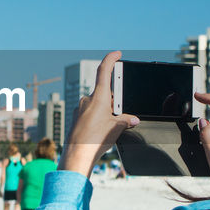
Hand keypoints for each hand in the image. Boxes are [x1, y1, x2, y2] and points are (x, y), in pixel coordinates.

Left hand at [60, 51, 139, 176]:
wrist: (77, 155)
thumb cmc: (94, 140)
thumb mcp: (116, 128)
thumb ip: (126, 120)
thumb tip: (133, 119)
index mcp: (98, 97)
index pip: (104, 71)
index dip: (111, 59)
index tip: (117, 54)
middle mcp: (87, 100)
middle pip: (104, 92)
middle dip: (115, 99)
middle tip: (122, 110)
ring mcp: (80, 109)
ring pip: (97, 103)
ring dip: (107, 110)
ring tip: (113, 125)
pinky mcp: (76, 118)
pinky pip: (90, 112)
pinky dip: (99, 117)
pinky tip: (102, 130)